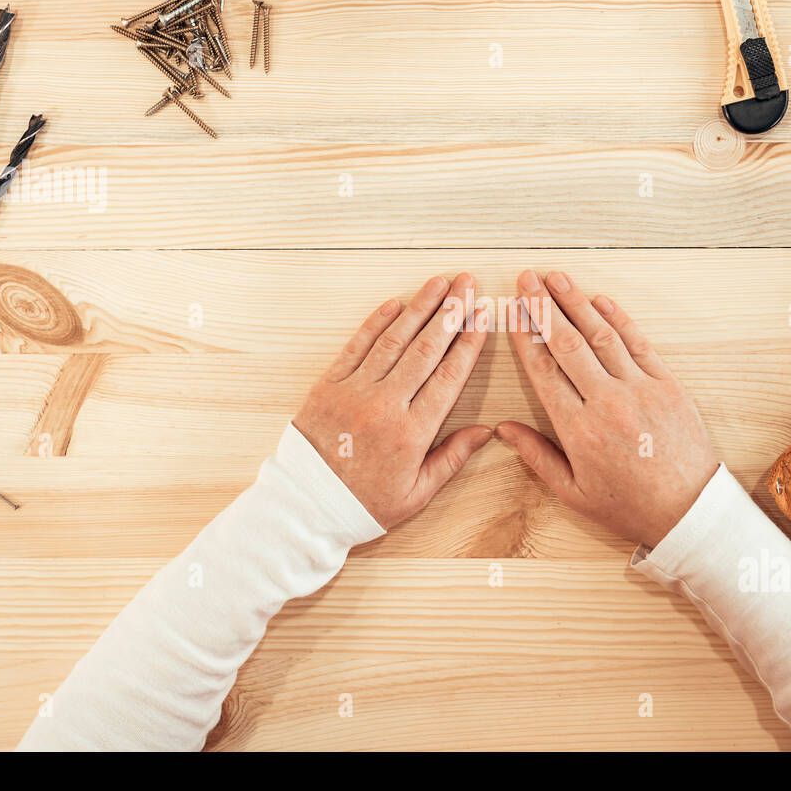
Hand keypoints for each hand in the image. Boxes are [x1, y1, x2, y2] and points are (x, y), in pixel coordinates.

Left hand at [293, 274, 491, 528]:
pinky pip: (356, 347)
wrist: (305, 506)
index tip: (485, 316)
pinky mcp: (328, 386)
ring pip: (394, 341)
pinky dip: (376, 323)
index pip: (449, 377)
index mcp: (411, 433)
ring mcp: (354, 392)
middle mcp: (384, 406)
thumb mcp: (416, 493)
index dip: (469, 343)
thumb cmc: (364, 504)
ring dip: (419, 308)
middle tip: (468, 285)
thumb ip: (452, 458)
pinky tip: (396, 304)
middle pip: (425, 350)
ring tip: (439, 284)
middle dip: (451, 312)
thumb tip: (485, 430)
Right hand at [496, 270, 717, 547]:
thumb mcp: (573, 493)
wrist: (690, 511)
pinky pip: (639, 344)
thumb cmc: (629, 507)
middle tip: (527, 279)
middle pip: (567, 343)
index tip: (511, 310)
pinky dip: (619, 319)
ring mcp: (641, 390)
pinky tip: (600, 301)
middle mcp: (608, 403)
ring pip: (601, 336)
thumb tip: (503, 428)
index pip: (543, 370)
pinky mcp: (669, 385)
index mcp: (578, 430)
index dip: (524, 336)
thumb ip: (536, 456)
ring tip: (557, 278)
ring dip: (577, 303)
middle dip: (543, 307)